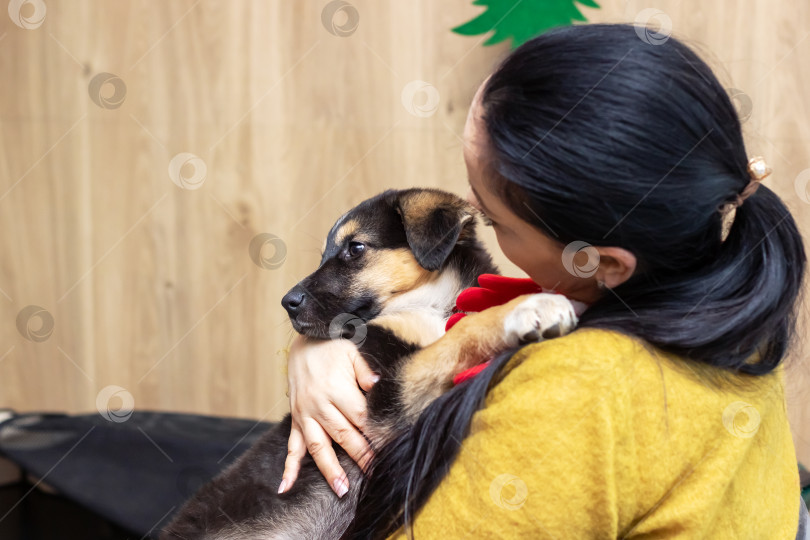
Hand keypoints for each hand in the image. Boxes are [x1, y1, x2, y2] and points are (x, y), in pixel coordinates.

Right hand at [279, 334, 378, 496]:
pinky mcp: (296, 417)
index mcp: (336, 389)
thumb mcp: (354, 350)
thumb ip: (366, 369)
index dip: (374, 436)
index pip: (360, 419)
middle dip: (360, 458)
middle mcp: (319, 405)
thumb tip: (378, 384)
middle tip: (374, 477)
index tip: (388, 452)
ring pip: (318, 447)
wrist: (307, 337)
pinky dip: (288, 467)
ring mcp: (305, 414)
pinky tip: (285, 487)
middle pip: (343, 437)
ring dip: (329, 470)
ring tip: (341, 490)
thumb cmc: (335, 345)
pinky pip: (292, 445)